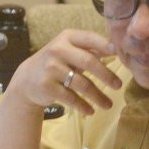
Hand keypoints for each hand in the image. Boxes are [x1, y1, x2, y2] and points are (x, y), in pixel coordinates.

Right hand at [5, 29, 121, 115]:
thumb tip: (118, 49)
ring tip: (109, 105)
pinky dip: (83, 106)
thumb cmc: (56, 63)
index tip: (121, 55)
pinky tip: (91, 111)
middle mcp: (58, 49)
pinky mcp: (47, 86)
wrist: (27, 79)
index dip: (106, 45)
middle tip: (118, 85)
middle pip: (89, 62)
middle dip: (106, 75)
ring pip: (82, 83)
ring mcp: (51, 68)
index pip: (90, 38)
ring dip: (98, 96)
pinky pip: (71, 98)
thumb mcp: (70, 50)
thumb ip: (91, 48)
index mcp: (67, 37)